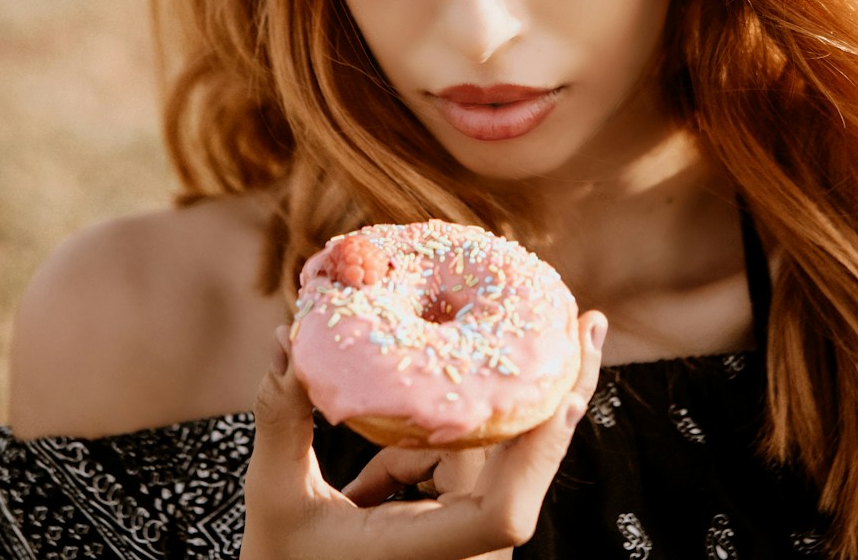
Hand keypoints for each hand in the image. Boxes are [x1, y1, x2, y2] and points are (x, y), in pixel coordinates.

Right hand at [241, 311, 606, 559]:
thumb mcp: (274, 494)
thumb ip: (282, 416)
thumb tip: (287, 335)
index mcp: (418, 556)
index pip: (504, 512)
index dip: (543, 448)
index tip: (571, 386)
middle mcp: (461, 559)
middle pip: (523, 469)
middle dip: (554, 395)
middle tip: (583, 321)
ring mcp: (471, 552)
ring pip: (487, 464)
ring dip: (440, 438)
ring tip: (376, 459)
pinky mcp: (467, 541)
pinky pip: (470, 478)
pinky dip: (427, 462)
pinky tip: (365, 491)